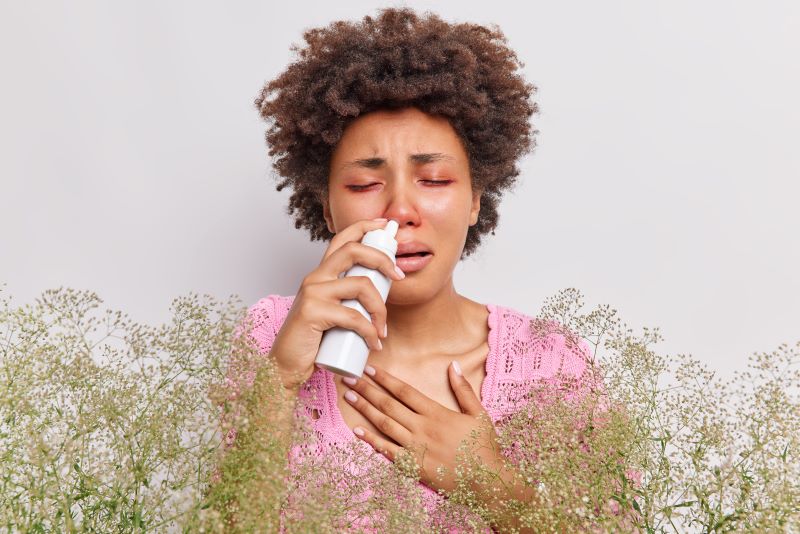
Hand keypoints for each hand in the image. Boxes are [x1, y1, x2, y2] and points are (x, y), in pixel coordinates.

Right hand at [268, 217, 403, 389]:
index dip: (365, 226)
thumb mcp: (334, 313)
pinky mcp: (312, 311)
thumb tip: (382, 294)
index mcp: (321, 274)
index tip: (385, 226)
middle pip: (354, 250)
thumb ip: (349, 301)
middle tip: (399, 277)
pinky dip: (370, 331)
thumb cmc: (313, 341)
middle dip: (383, 259)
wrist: (286, 365)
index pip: (342, 239)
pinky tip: (374, 343)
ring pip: (361, 285)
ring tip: (382, 330)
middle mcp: (315, 277)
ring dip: (380, 309)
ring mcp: (312, 292)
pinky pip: (354, 316)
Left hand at [341, 362, 505, 493]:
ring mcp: (416, 448)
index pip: (405, 391)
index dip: (385, 379)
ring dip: (365, 409)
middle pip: (389, 404)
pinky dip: (371, 441)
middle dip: (367, 390)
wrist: (486, 481)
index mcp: (437, 413)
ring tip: (349, 397)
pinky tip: (357, 430)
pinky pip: (387, 451)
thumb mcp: (478, 413)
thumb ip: (464, 389)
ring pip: (385, 424)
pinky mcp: (413, 466)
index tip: (370, 369)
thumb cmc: (484, 447)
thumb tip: (453, 365)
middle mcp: (422, 428)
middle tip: (349, 378)